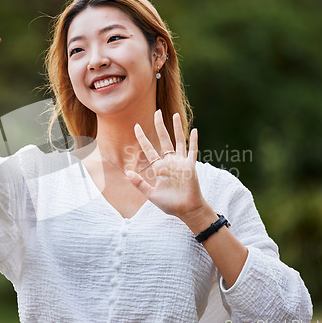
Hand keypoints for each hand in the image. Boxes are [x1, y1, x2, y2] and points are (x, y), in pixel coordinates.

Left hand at [125, 110, 213, 227]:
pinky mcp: (191, 166)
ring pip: (178, 141)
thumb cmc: (170, 204)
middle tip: (156, 112)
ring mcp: (181, 163)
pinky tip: (194, 130)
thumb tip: (127, 173)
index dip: (142, 138)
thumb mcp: (151, 194)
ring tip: (174, 115)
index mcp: (159, 168)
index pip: (149, 149)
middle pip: (164, 139)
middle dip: (160, 126)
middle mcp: (170, 162)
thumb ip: (139, 183)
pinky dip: (193, 141)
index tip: (136, 126)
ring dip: (177, 128)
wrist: (186, 210)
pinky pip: (192, 151)